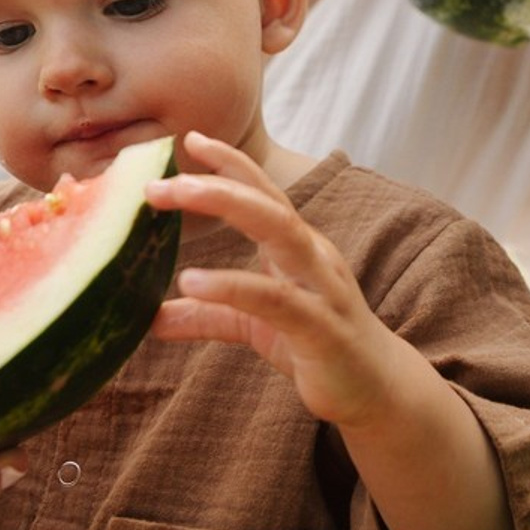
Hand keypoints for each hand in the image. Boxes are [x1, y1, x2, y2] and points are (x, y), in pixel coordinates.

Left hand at [146, 132, 401, 428]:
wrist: (377, 391)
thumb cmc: (319, 348)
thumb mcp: (255, 327)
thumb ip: (210, 315)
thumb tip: (151, 319)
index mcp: (300, 249)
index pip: (264, 194)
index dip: (231, 164)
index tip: (191, 138)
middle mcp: (313, 257)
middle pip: (267, 203)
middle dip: (216, 183)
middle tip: (161, 181)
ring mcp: (322, 289)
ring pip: (279, 232)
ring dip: (227, 207)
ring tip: (175, 199)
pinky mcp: (321, 328)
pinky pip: (275, 299)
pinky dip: (232, 285)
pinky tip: (193, 282)